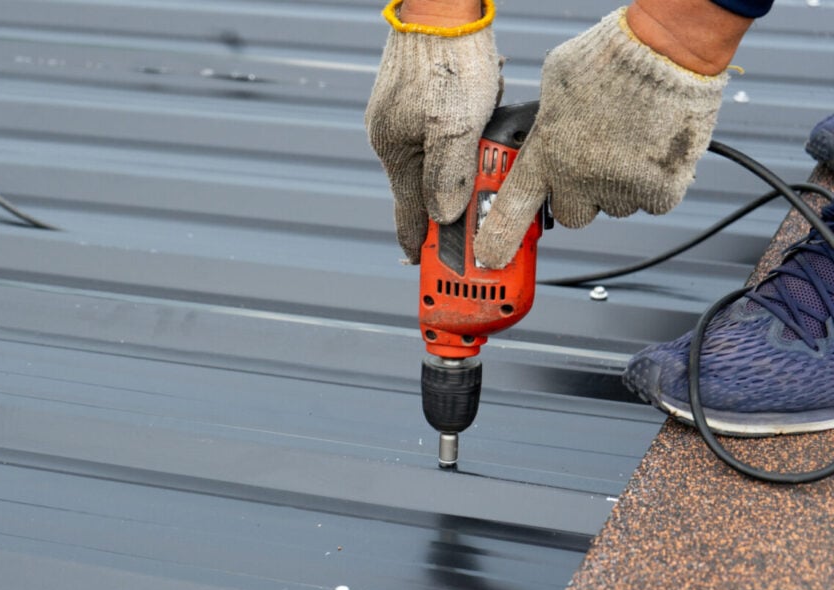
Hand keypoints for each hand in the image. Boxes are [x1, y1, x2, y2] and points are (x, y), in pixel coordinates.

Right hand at [366, 0, 500, 263]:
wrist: (443, 6)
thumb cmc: (448, 59)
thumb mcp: (455, 127)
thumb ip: (448, 177)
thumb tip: (443, 217)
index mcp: (395, 151)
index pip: (406, 215)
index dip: (418, 246)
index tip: (426, 271)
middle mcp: (394, 140)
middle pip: (423, 193)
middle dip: (448, 212)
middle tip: (473, 232)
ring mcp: (404, 121)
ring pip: (436, 167)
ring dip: (460, 178)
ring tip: (487, 183)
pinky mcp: (419, 104)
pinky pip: (442, 141)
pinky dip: (460, 150)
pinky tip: (480, 140)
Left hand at [475, 7, 727, 268]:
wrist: (666, 51)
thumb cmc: (609, 57)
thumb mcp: (553, 84)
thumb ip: (544, 119)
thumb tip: (542, 129)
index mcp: (544, 154)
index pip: (510, 210)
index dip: (498, 239)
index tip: (490, 259)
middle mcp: (578, 179)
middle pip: (570, 214)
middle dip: (578, 195)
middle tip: (591, 163)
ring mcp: (619, 189)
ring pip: (613, 206)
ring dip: (617, 185)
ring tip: (627, 140)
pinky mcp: (659, 191)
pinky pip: (652, 201)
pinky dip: (655, 181)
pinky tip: (653, 147)